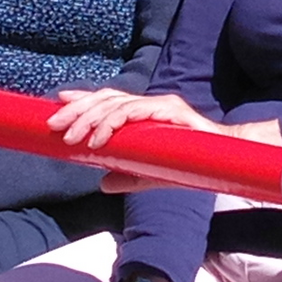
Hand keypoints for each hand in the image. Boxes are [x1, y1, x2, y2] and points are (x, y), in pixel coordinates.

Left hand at [49, 89, 281, 193]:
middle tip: (53, 124)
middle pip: (107, 97)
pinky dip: (113, 124)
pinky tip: (99, 138)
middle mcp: (150, 103)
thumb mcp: (152, 174)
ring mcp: (160, 104)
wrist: (228, 160)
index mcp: (144, 113)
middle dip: (77, 109)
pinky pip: (135, 112)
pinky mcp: (171, 111)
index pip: (108, 100)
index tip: (57, 103)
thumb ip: (128, 176)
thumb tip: (102, 184)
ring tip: (72, 137)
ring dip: (89, 119)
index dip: (83, 100)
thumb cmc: (191, 164)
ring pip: (116, 102)